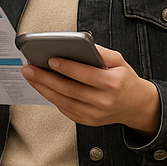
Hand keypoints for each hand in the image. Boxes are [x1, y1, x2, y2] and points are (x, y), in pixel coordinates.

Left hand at [21, 45, 161, 135]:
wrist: (136, 106)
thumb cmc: (125, 80)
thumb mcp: (119, 61)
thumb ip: (100, 52)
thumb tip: (78, 44)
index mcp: (112, 84)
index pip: (86, 75)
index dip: (67, 67)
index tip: (51, 60)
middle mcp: (103, 101)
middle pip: (70, 90)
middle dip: (46, 78)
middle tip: (29, 68)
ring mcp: (94, 114)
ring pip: (63, 101)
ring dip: (43, 88)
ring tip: (30, 76)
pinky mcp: (87, 121)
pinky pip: (65, 109)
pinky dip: (51, 98)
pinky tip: (41, 87)